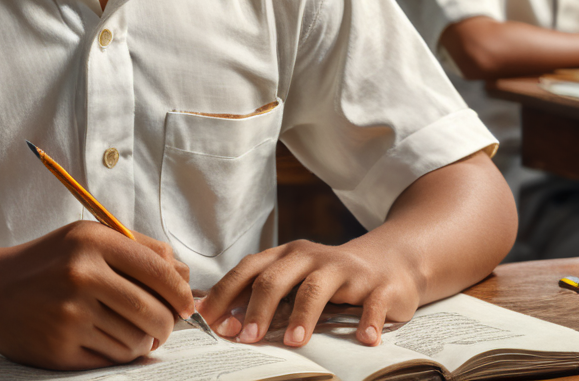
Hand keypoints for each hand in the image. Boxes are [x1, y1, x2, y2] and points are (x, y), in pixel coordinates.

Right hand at [0, 222, 193, 369]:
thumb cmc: (47, 262)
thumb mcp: (86, 238)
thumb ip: (137, 250)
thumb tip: (184, 276)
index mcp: (92, 241)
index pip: (159, 270)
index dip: (181, 292)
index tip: (185, 303)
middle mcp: (82, 275)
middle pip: (154, 311)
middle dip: (167, 324)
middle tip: (163, 324)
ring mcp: (71, 314)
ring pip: (136, 340)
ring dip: (141, 341)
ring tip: (128, 329)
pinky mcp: (61, 348)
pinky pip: (112, 359)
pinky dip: (118, 353)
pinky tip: (106, 338)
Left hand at [199, 238, 420, 347]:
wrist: (388, 262)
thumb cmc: (331, 278)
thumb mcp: (297, 279)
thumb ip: (267, 295)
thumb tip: (224, 320)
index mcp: (286, 255)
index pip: (249, 269)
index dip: (227, 292)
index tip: (210, 319)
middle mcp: (310, 257)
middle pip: (276, 278)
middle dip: (258, 308)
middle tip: (246, 337)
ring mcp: (343, 269)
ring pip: (316, 287)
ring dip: (302, 315)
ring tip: (293, 342)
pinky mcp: (376, 285)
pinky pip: (371, 302)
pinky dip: (367, 320)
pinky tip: (364, 340)